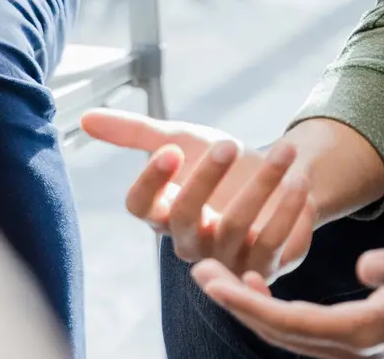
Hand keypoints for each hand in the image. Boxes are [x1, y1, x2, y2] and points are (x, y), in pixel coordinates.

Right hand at [81, 108, 316, 280]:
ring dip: (261, 185)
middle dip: (206, 178)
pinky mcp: (263, 267)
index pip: (139, 207)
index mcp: (163, 212)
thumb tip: (84, 117)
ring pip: (234, 227)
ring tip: (284, 151)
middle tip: (229, 142)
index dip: (150, 182)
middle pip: (184, 217)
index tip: (171, 150)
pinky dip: (287, 210)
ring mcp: (225, 258)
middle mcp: (189, 241)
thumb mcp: (183, 139)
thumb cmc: (224, 162)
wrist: (280, 176)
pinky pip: (272, 244)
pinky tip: (299, 180)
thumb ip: (136, 132)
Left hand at [191, 237, 383, 357]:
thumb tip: (366, 264)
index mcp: (364, 329)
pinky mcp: (349, 333)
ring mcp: (349, 343)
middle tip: (198, 271)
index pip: (292, 323)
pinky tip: (253, 285)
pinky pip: (299, 328)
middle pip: (279, 332)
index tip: (214, 278)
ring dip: (247, 307)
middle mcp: (350, 345)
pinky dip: (270, 310)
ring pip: (285, 333)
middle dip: (235, 305)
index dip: (248, 304)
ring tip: (214, 276)